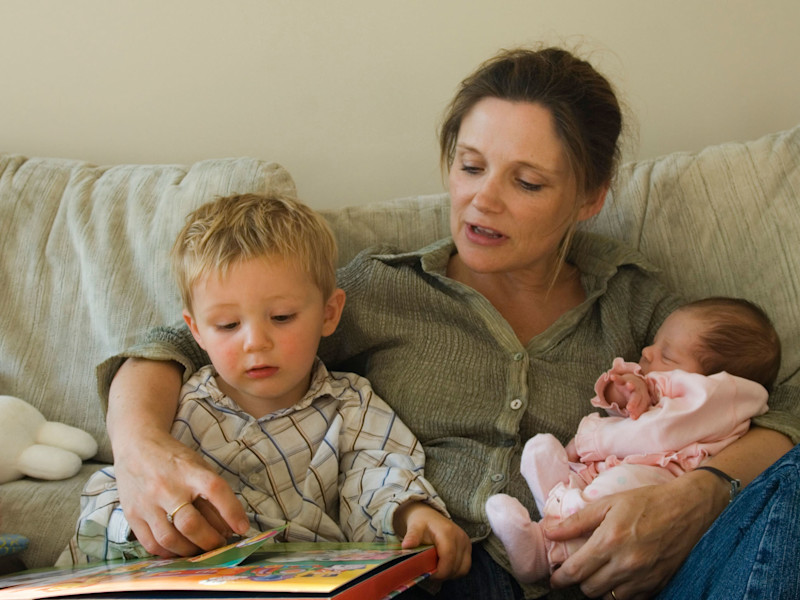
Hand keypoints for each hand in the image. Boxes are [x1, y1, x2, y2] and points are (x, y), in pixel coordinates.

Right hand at [114, 430, 248, 556]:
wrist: (137, 445)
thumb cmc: (174, 459)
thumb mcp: (198, 466)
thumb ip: (213, 493)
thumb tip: (230, 526)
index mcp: (189, 470)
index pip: (215, 490)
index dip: (231, 511)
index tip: (242, 528)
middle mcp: (167, 487)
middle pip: (190, 523)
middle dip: (210, 541)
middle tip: (219, 544)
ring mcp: (146, 502)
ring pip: (169, 539)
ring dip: (190, 551)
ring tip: (200, 550)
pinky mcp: (131, 514)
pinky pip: (151, 544)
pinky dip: (169, 552)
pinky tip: (179, 549)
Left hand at [393, 502, 471, 579]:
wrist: (430, 516)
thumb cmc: (422, 522)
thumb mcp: (414, 527)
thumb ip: (412, 537)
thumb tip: (406, 546)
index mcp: (447, 532)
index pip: (448, 557)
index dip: (439, 571)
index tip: (428, 574)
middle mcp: (460, 537)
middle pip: (456, 566)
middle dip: (442, 574)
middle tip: (429, 573)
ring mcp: (466, 542)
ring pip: (462, 569)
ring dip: (449, 574)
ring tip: (436, 570)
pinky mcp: (468, 547)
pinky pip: (465, 567)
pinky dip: (455, 571)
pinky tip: (444, 567)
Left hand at [543, 472, 725, 598]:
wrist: (686, 509)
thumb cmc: (645, 502)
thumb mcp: (607, 503)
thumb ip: (576, 521)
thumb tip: (549, 532)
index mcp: (609, 541)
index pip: (575, 571)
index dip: (560, 578)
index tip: (554, 578)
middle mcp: (625, 564)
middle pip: (589, 589)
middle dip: (578, 581)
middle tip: (577, 571)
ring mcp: (642, 577)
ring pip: (609, 598)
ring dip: (599, 588)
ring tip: (597, 573)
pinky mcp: (657, 584)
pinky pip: (630, 599)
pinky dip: (620, 592)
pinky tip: (618, 577)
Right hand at [607, 374, 649, 418]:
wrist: (636, 383)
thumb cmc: (637, 398)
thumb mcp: (638, 405)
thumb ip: (637, 412)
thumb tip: (634, 420)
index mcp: (644, 399)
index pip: (642, 406)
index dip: (638, 411)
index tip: (633, 418)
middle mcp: (638, 392)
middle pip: (637, 397)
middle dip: (634, 402)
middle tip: (629, 408)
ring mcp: (631, 385)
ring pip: (632, 386)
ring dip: (631, 385)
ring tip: (629, 385)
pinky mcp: (623, 380)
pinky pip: (620, 379)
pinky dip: (616, 378)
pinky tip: (612, 377)